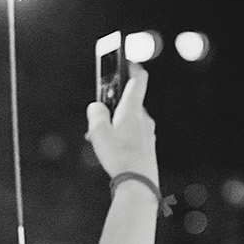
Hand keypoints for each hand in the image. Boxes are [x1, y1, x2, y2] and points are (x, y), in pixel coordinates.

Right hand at [86, 63, 157, 182]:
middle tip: (97, 116)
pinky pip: (132, 134)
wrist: (138, 181)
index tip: (128, 62)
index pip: (138, 81)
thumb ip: (96, 115)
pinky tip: (111, 149)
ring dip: (115, 124)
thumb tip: (96, 106)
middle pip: (129, 103)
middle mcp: (143, 118)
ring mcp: (147, 132)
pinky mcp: (147, 145)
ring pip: (129, 121)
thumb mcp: (99, 133)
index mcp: (132, 110)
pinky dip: (121, 136)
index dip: (133, 68)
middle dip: (113, 106)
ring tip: (99, 140)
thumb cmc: (119, 157)